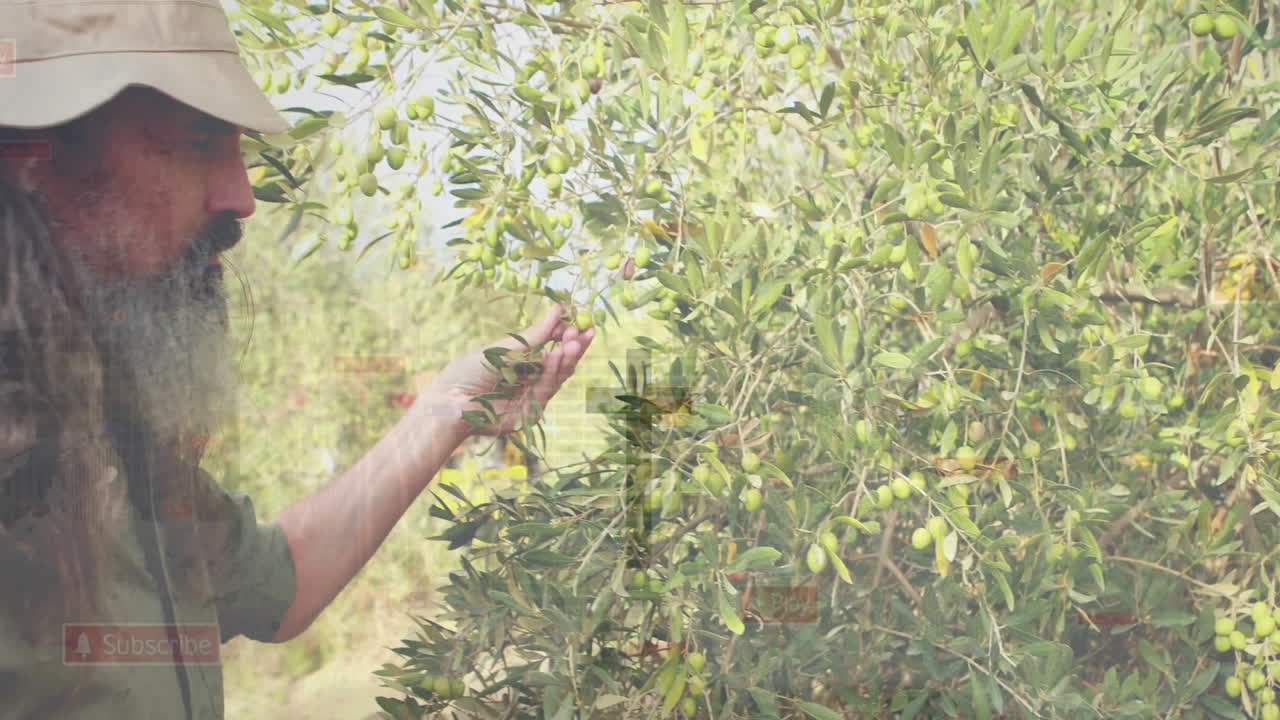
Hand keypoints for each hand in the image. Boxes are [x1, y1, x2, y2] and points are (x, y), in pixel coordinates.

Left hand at [423, 303, 594, 436]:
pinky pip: (547, 391)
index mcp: (523, 363)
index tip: (579, 321)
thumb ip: (535, 334)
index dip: (567, 336)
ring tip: (572, 342)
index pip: (552, 348)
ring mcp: (531, 398)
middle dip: (573, 348)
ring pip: (557, 377)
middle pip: (560, 364)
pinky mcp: (530, 415)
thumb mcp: (505, 348)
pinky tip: (555, 356)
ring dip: (566, 358)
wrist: (450, 401)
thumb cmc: (470, 370)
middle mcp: (529, 380)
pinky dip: (552, 373)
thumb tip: (558, 310)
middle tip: (584, 332)